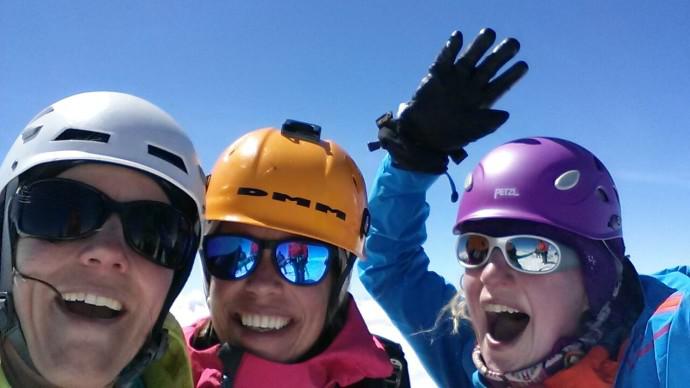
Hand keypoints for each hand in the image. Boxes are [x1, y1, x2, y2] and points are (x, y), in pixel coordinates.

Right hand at [372, 28, 527, 172]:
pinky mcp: (438, 74)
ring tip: (490, 33)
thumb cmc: (448, 136)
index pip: (501, 85)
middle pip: (490, 66)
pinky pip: (446, 57)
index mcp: (482, 100)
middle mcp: (471, 86)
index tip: (523, 65)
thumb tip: (506, 114)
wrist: (421, 135)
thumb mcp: (471, 132)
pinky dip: (451, 47)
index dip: (511, 75)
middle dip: (501, 55)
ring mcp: (455, 78)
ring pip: (470, 58)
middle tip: (514, 44)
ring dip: (479, 45)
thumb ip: (488, 124)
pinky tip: (458, 36)